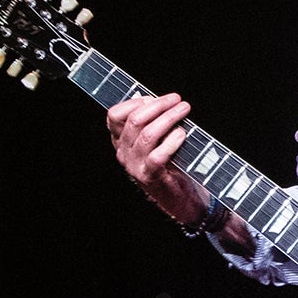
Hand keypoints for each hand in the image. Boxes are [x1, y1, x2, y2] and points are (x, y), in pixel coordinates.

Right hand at [108, 91, 208, 222]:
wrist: (177, 199)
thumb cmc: (169, 165)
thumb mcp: (154, 142)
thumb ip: (150, 123)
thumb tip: (155, 100)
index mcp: (120, 142)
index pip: (114, 116)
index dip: (134, 102)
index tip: (153, 98)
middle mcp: (123, 153)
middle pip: (134, 120)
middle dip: (158, 105)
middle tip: (176, 100)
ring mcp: (135, 165)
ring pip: (147, 134)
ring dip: (169, 118)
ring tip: (184, 110)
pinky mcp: (150, 176)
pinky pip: (158, 154)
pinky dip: (172, 140)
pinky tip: (182, 133)